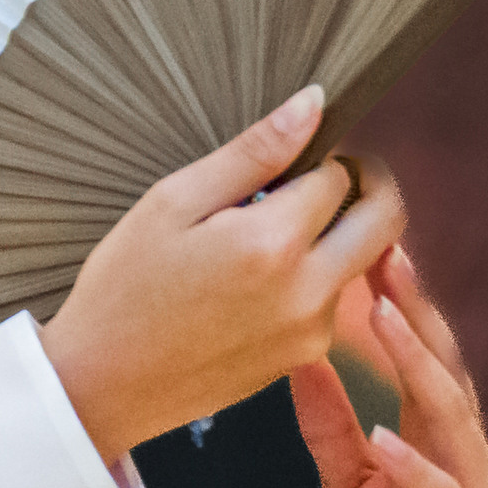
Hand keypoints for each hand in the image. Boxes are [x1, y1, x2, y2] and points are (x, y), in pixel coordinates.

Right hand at [40, 86, 404, 459]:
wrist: (101, 384)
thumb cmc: (122, 288)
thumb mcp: (171, 203)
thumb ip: (252, 153)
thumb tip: (313, 103)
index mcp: (272, 243)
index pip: (337, 175)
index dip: (314, 157)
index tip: (284, 161)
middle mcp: (307, 289)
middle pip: (386, 218)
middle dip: (369, 185)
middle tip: (330, 173)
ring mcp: (311, 328)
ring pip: (361, 260)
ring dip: (334, 236)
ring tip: (262, 237)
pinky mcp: (303, 354)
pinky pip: (333, 300)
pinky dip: (311, 277)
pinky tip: (252, 282)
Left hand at [288, 246, 487, 487]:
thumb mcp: (347, 486)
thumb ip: (330, 425)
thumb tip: (297, 358)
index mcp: (431, 437)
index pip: (417, 355)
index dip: (396, 301)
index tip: (364, 243)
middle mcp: (460, 455)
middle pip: (442, 368)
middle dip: (417, 310)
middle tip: (387, 251)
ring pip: (454, 417)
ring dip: (420, 366)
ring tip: (389, 319)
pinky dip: (413, 465)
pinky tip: (384, 438)